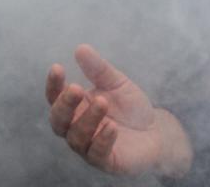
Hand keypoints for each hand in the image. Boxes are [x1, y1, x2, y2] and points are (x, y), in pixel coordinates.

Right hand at [45, 44, 191, 177]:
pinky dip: (102, 140)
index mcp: (76, 108)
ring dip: (88, 119)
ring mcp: (89, 147)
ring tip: (103, 102)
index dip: (53, 85)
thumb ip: (99, 69)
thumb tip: (81, 48)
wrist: (156, 131)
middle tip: (76, 88)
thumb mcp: (117, 83)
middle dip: (65, 104)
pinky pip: (98, 153)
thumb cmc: (130, 108)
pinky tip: (112, 127)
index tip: (57, 67)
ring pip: (77, 137)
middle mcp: (76, 129)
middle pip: (59, 121)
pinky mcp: (106, 161)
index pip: (56, 98)